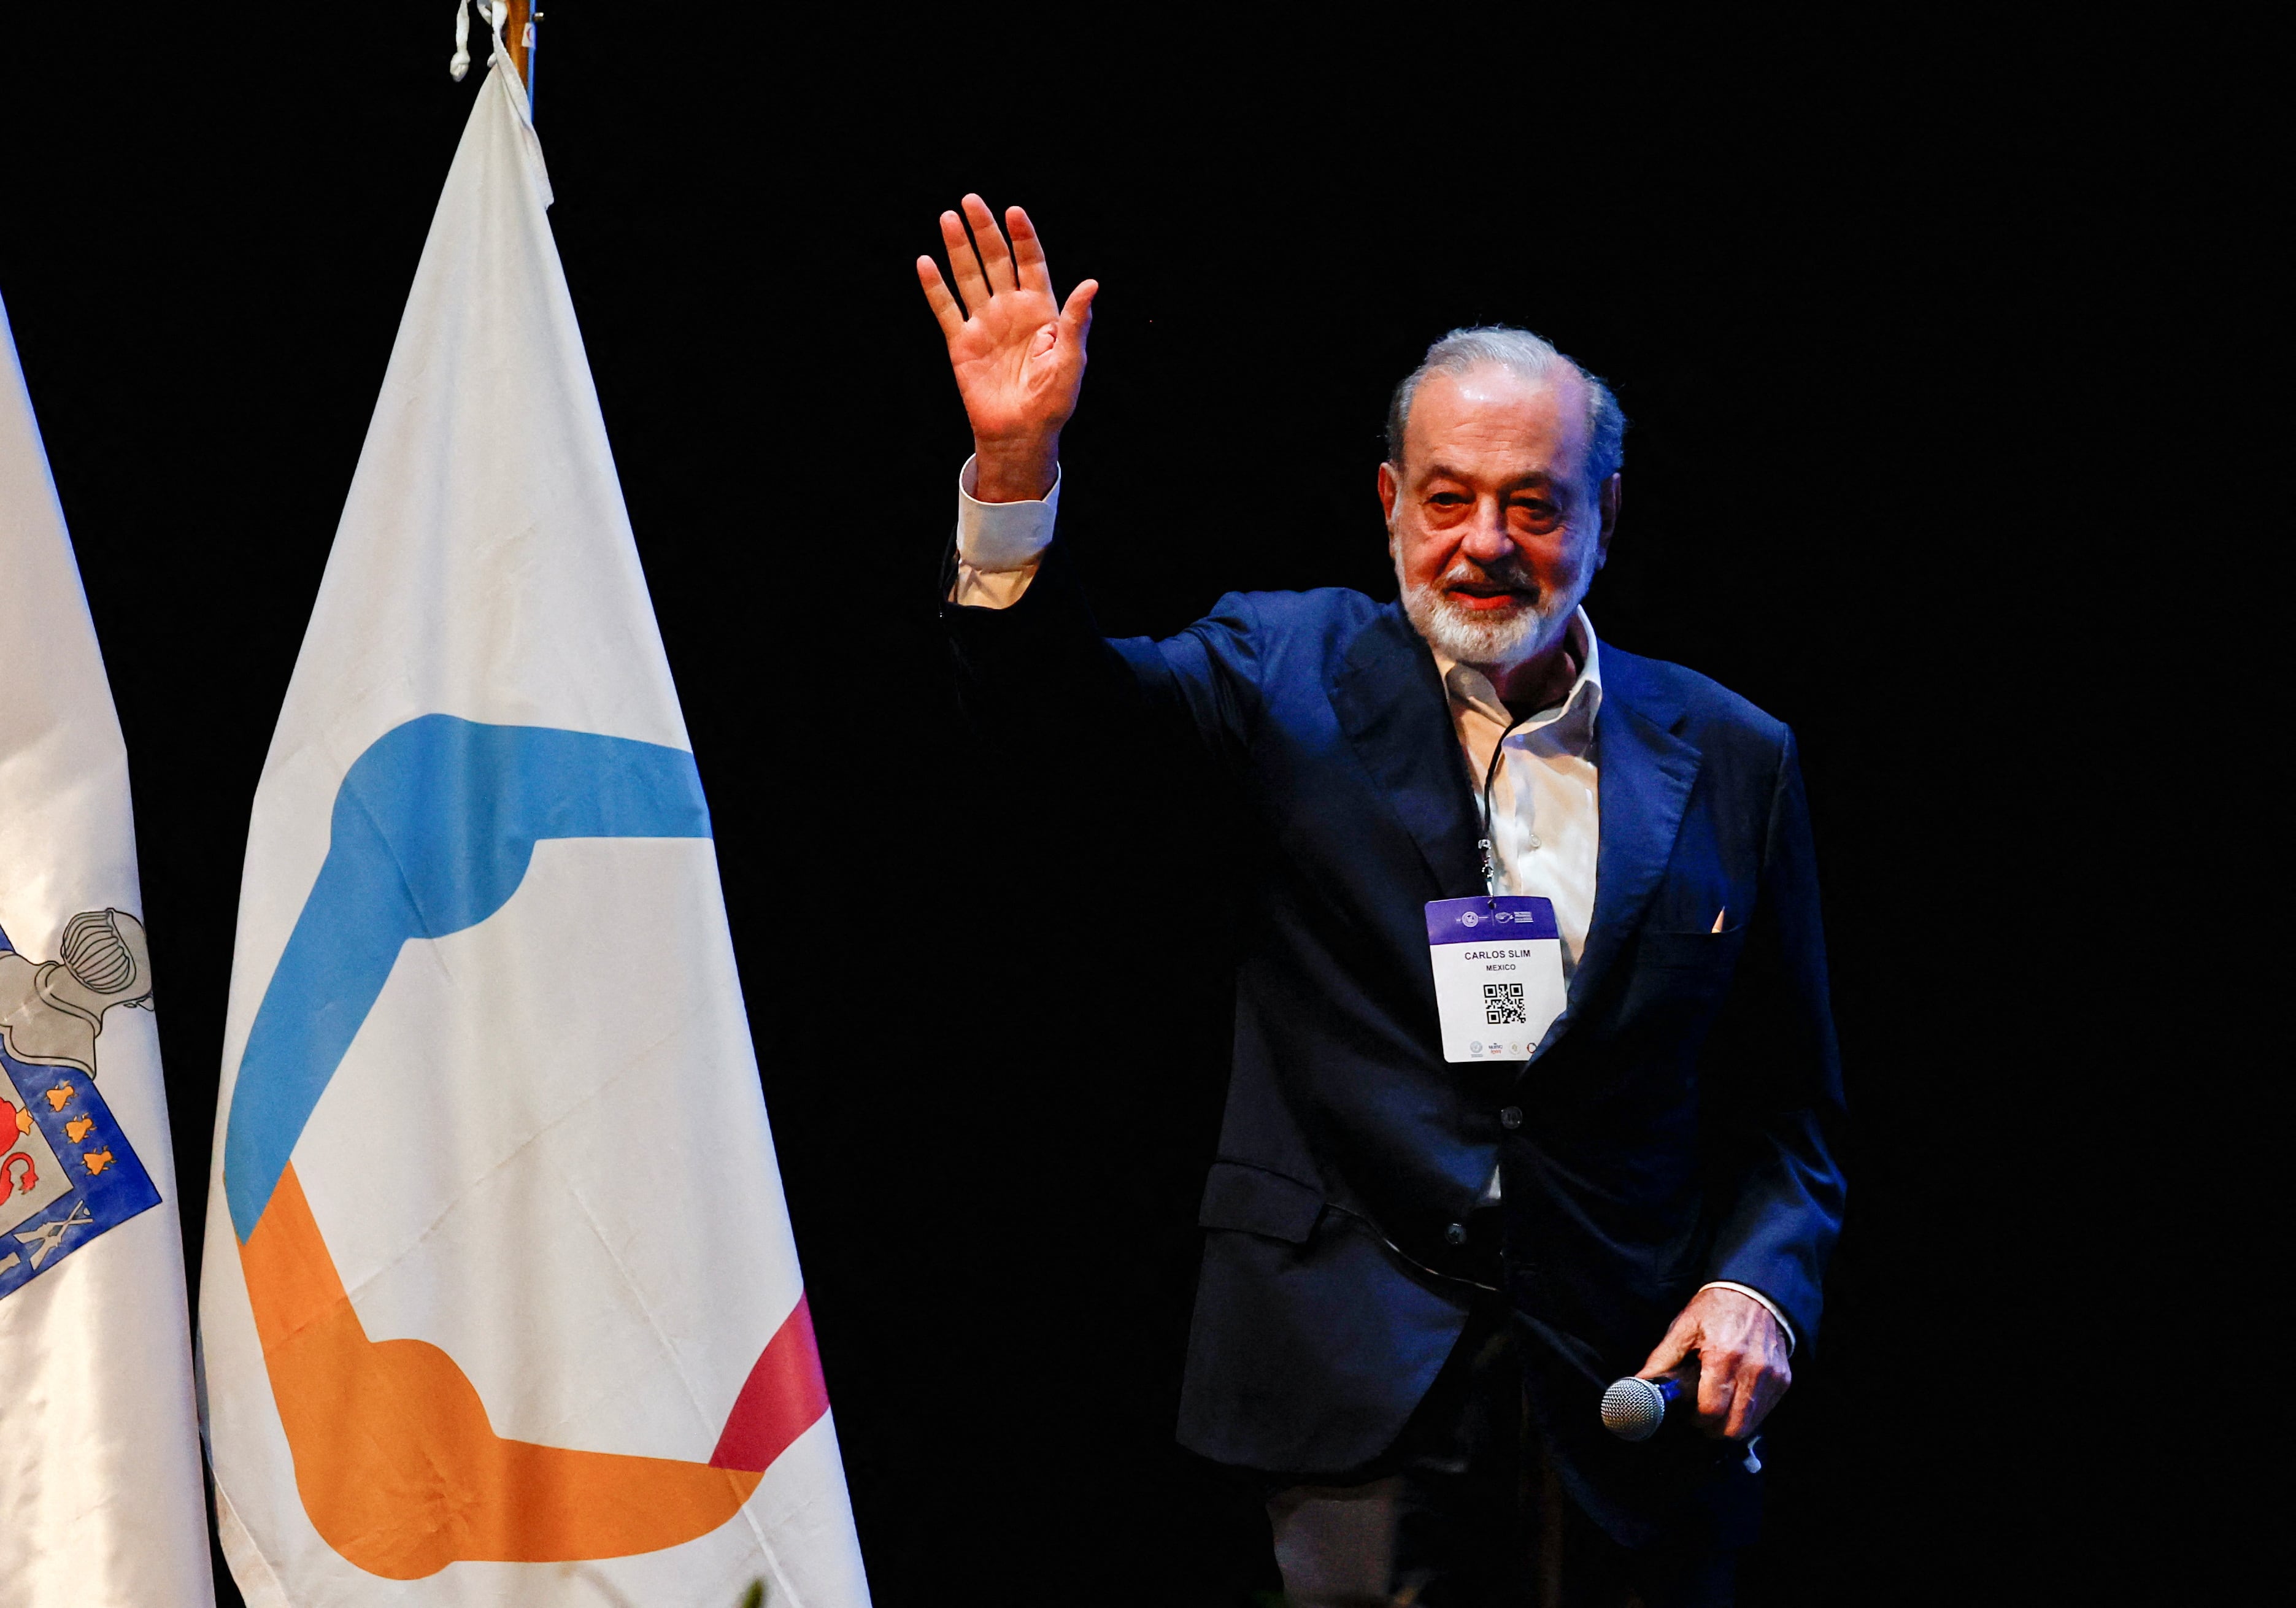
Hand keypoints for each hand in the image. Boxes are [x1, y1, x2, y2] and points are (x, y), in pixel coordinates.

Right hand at [917, 195, 1097, 502]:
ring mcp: (985, 325)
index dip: (1022, 237)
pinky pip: (946, 309)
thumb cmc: (1052, 401)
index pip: (1030, 263)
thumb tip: (1091, 284)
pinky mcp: (962, 344)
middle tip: (971, 200)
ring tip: (948, 218)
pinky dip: (935, 287)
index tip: (1013, 211)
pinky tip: (926, 262)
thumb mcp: (1071, 360)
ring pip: (969, 277)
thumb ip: (1076, 321)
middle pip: (996, 261)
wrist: (1021, 433)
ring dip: (958, 248)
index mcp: (1040, 310)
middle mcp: (1010, 311)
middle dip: (984, 231)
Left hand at [1638, 1287, 1791, 1440]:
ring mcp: (1771, 1376)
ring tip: (1717, 1411)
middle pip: (1733, 1426)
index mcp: (1723, 1355)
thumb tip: (1640, 1383)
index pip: (1711, 1409)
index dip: (1696, 1419)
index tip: (1688, 1415)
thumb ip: (1662, 1359)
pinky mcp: (1783, 1379)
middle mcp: (1752, 1369)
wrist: (1753, 1292)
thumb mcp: (1684, 1327)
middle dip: (1713, 1429)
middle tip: (1701, 1419)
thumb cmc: (1716, 1308)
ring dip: (1731, 1425)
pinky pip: (1765, 1411)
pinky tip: (1735, 1401)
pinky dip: (1749, 1414)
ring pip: (1751, 1424)